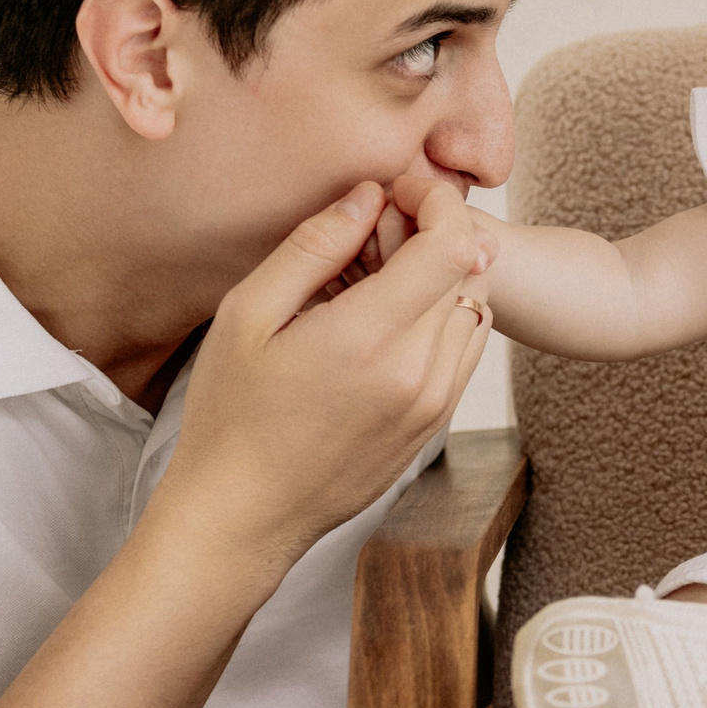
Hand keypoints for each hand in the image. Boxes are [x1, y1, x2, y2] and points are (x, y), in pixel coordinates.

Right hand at [157, 180, 494, 563]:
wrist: (244, 516)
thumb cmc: (231, 416)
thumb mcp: (248, 316)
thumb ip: (312, 247)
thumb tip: (366, 197)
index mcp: (372, 339)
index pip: (453, 245)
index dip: (436, 203)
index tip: (398, 192)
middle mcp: (419, 372)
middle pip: (470, 272)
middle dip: (435, 235)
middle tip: (378, 232)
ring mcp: (434, 402)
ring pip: (475, 309)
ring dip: (443, 278)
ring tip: (380, 278)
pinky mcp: (435, 423)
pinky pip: (464, 351)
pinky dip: (442, 319)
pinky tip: (387, 322)